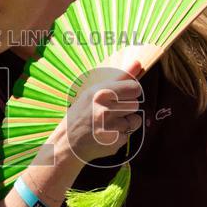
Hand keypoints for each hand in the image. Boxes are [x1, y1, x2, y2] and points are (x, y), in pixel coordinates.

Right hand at [58, 47, 144, 163]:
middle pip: (135, 103)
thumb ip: (119, 78)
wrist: (67, 143)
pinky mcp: (115, 141)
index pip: (134, 87)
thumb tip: (139, 63)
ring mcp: (110, 126)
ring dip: (126, 121)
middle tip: (110, 111)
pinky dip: (121, 134)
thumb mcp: (94, 92)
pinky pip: (129, 134)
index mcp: (100, 92)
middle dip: (126, 108)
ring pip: (135, 119)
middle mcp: (105, 108)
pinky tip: (107, 134)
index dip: (130, 92)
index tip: (121, 95)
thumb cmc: (81, 114)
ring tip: (109, 123)